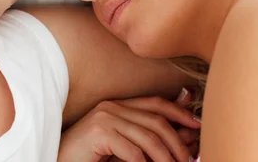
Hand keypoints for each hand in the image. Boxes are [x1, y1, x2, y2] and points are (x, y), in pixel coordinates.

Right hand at [57, 91, 200, 161]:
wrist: (59, 160)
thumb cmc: (90, 157)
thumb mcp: (124, 147)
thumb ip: (147, 138)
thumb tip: (183, 132)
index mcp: (118, 105)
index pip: (156, 103)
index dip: (180, 113)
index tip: (198, 126)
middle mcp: (112, 106)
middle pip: (156, 120)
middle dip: (178, 141)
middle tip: (190, 160)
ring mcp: (104, 117)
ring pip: (148, 137)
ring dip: (166, 158)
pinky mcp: (98, 132)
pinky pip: (131, 150)